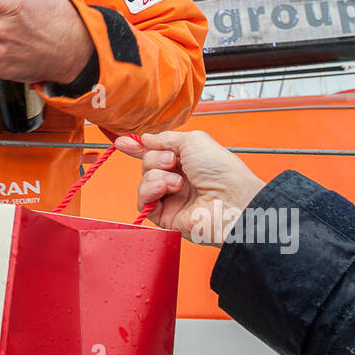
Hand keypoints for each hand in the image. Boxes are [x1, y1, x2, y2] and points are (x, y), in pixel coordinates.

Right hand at [114, 130, 264, 243]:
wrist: (230, 200)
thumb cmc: (221, 171)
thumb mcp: (193, 140)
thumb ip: (165, 137)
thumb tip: (146, 139)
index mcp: (187, 160)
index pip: (156, 151)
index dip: (139, 147)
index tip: (124, 142)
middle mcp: (179, 178)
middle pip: (147, 164)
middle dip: (154, 158)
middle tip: (172, 161)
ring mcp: (172, 197)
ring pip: (144, 180)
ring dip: (155, 175)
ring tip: (176, 181)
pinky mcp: (165, 216)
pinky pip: (143, 201)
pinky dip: (150, 191)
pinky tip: (166, 189)